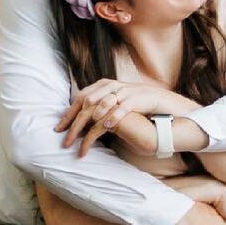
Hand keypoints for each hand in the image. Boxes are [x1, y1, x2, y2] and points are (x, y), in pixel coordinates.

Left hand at [56, 79, 183, 155]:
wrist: (166, 103)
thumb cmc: (140, 107)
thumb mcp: (118, 104)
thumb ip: (102, 107)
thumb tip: (84, 119)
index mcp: (106, 85)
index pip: (81, 97)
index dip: (68, 113)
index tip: (59, 128)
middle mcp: (113, 86)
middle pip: (86, 102)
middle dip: (73, 121)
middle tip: (64, 138)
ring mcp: (125, 92)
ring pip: (100, 105)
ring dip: (88, 124)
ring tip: (80, 139)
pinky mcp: (137, 99)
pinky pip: (122, 108)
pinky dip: (112, 117)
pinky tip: (105, 128)